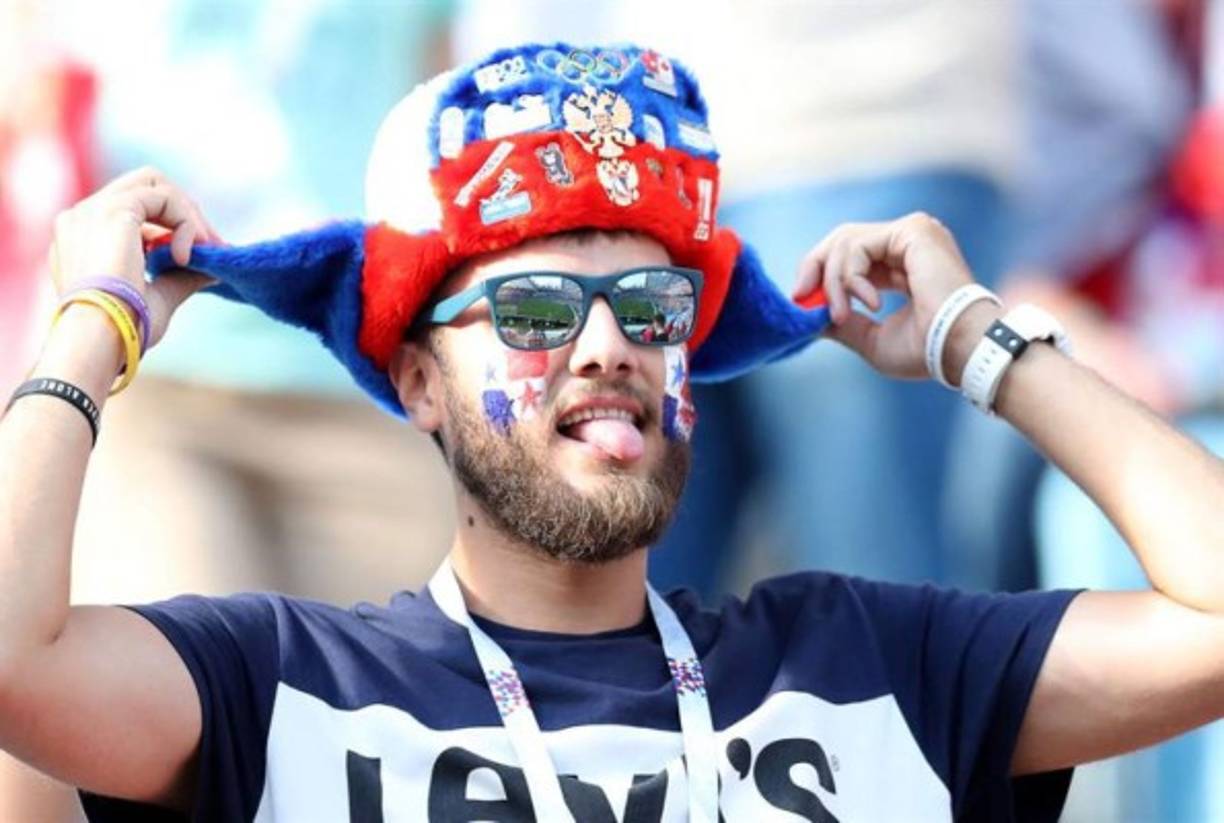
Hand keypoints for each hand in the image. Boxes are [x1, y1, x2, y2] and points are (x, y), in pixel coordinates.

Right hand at [48, 166, 219, 348]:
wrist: (98, 339)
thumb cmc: (123, 328)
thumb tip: (212, 270)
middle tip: (213, 246)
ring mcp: (93, 210)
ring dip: (189, 215)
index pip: (134, 209)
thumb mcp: (157, 298)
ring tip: (208, 250)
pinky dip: (186, 221)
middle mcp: (83, 217)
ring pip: (155, 185)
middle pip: (145, 186)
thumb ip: (180, 277)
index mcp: (85, 236)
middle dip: (185, 212)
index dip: (173, 224)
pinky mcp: (113, 212)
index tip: (204, 252)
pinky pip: (164, 197)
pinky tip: (190, 255)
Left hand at [792, 213, 978, 379]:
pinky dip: (850, 277)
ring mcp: (912, 233)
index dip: (822, 273)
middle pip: (844, 238)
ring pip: (846, 242)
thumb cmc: (927, 351)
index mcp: (903, 264)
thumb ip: (843, 324)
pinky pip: (858, 245)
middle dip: (816, 266)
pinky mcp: (912, 231)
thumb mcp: (872, 339)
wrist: (961, 349)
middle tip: (801, 295)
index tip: (801, 299)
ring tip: (845, 314)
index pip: (852, 254)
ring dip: (834, 282)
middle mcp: (908, 243)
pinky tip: (870, 303)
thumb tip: (809, 317)